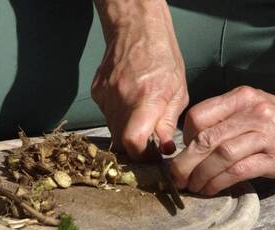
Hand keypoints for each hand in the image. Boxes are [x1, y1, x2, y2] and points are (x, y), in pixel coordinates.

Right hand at [91, 0, 187, 158]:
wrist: (136, 30)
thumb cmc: (163, 57)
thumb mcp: (178, 91)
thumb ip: (168, 122)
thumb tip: (164, 148)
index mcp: (147, 98)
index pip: (133, 141)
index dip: (140, 155)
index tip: (150, 155)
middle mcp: (122, 98)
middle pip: (120, 141)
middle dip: (134, 147)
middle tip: (148, 141)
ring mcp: (106, 95)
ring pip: (112, 129)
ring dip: (126, 130)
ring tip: (139, 115)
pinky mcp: (97, 91)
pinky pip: (106, 114)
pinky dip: (117, 116)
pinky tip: (128, 101)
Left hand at [170, 86, 274, 195]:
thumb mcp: (249, 106)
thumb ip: (222, 119)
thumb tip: (189, 145)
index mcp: (240, 98)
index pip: (199, 115)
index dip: (184, 137)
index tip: (183, 152)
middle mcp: (252, 113)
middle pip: (207, 138)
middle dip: (185, 162)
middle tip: (175, 177)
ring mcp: (265, 135)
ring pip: (221, 156)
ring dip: (201, 175)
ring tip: (192, 186)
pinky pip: (239, 171)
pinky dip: (219, 182)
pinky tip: (211, 189)